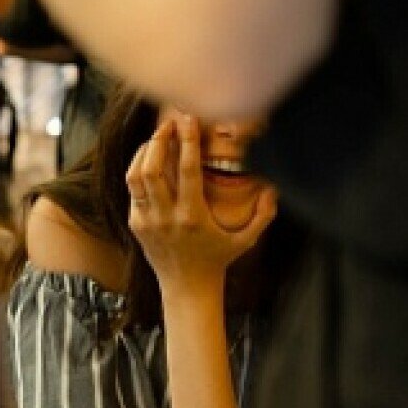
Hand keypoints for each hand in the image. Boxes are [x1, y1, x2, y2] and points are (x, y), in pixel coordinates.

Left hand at [127, 116, 277, 293]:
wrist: (186, 286)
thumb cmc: (218, 259)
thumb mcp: (247, 240)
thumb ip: (264, 215)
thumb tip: (274, 189)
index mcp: (193, 217)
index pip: (188, 171)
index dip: (188, 142)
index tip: (190, 120)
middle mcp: (166, 217)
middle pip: (153, 170)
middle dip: (159, 141)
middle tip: (169, 123)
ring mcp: (147, 220)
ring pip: (136, 177)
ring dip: (145, 152)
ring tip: (158, 136)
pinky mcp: (136, 223)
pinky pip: (133, 190)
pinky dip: (138, 169)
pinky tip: (150, 157)